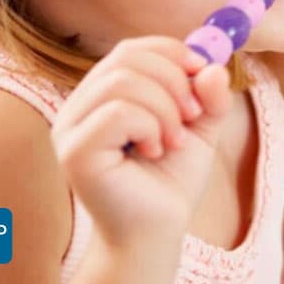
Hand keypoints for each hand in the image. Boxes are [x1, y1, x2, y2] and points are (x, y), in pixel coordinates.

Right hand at [51, 36, 233, 246]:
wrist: (156, 233)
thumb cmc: (170, 181)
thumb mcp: (201, 129)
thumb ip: (210, 95)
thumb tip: (213, 65)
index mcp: (103, 95)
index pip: (131, 49)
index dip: (171, 51)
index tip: (202, 71)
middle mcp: (79, 106)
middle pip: (126, 57)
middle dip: (173, 80)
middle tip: (193, 115)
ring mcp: (70, 128)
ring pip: (122, 82)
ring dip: (164, 108)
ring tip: (174, 140)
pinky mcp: (74, 152)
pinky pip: (116, 113)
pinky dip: (149, 126)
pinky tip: (154, 151)